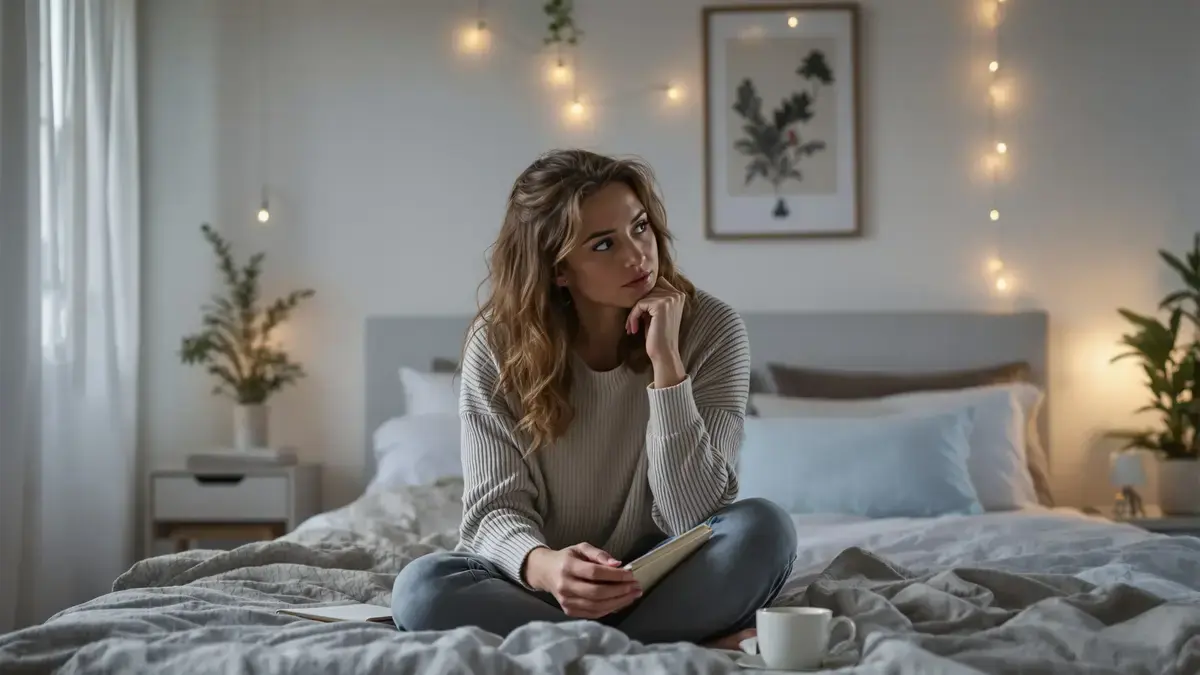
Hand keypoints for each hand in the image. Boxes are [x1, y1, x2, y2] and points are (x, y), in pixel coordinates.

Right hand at [524, 543, 641, 618]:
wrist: (545, 572)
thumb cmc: (567, 558)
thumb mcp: (581, 548)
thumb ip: (599, 554)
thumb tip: (617, 564)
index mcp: (567, 566)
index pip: (594, 573)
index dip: (614, 575)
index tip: (630, 574)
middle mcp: (565, 586)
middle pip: (597, 593)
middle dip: (620, 591)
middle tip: (636, 587)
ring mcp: (566, 601)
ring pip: (597, 606)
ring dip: (619, 602)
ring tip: (633, 595)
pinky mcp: (569, 611)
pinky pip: (594, 613)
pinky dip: (610, 609)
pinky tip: (621, 602)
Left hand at [626, 277, 686, 386]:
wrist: (665, 353)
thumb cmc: (659, 336)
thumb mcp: (657, 314)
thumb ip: (653, 299)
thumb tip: (636, 289)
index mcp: (679, 295)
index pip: (656, 284)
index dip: (645, 298)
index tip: (640, 315)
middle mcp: (677, 294)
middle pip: (647, 290)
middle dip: (638, 306)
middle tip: (633, 322)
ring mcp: (670, 299)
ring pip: (641, 298)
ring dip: (634, 313)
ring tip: (632, 327)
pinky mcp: (660, 305)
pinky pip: (639, 305)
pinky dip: (633, 317)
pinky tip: (633, 329)